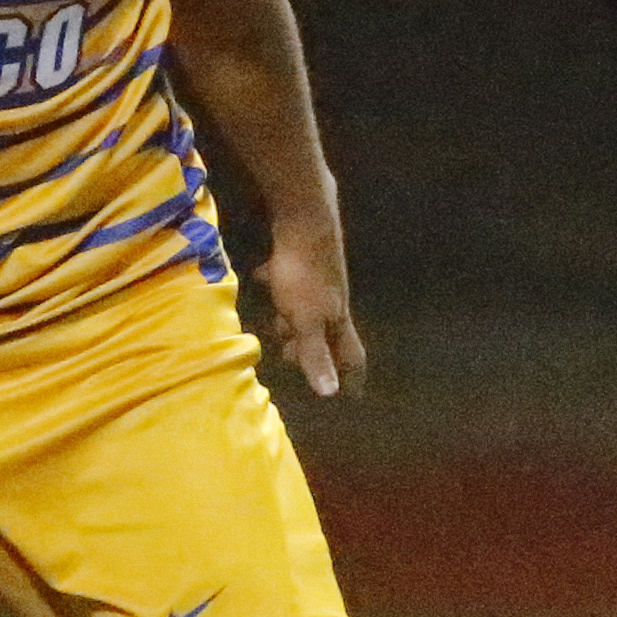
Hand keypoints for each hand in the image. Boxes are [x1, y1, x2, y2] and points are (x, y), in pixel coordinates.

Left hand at [253, 232, 367, 398]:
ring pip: (310, 308)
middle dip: (313, 349)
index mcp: (337, 320)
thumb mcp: (305, 321)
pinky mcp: (304, 261)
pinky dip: (279, 285)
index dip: (352, 376)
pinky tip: (263, 277)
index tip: (353, 394)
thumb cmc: (304, 276)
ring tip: (275, 323)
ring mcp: (320, 280)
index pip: (352, 355)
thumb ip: (315, 355)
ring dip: (293, 320)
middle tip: (290, 357)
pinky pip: (292, 281)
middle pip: (328, 333)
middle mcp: (333, 302)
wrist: (304, 221)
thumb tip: (331, 393)